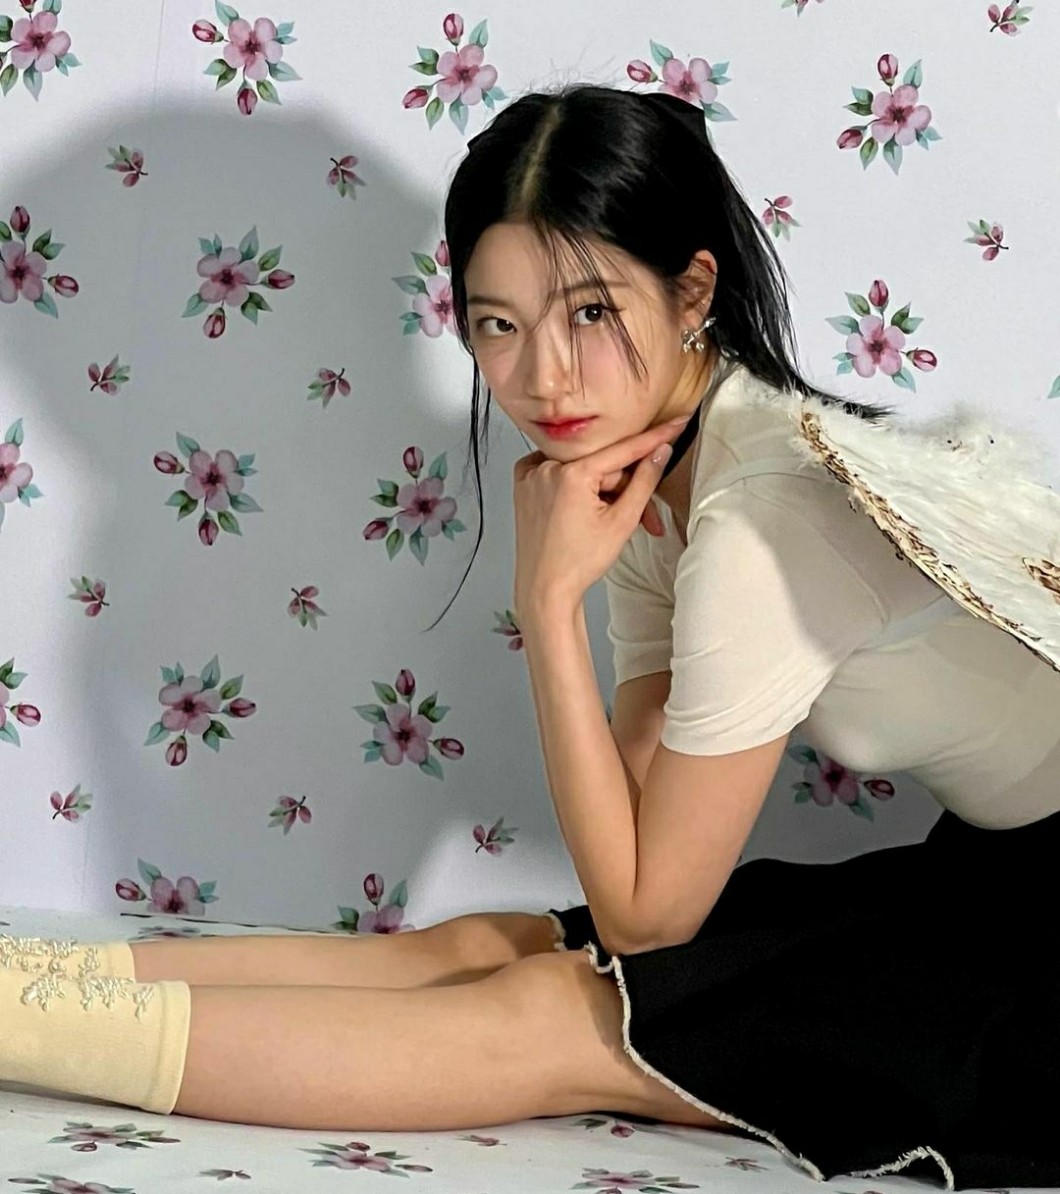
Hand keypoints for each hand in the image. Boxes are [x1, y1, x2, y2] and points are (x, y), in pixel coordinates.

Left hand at [512, 416, 689, 612]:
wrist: (545, 590)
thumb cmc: (579, 563)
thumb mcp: (621, 521)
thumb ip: (644, 481)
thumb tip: (660, 451)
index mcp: (571, 474)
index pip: (624, 449)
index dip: (655, 438)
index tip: (677, 423)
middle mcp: (546, 467)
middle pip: (602, 466)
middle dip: (625, 490)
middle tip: (645, 519)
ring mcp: (531, 475)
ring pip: (583, 471)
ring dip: (602, 491)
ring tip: (611, 522)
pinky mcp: (523, 484)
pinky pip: (559, 473)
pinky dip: (574, 486)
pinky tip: (580, 510)